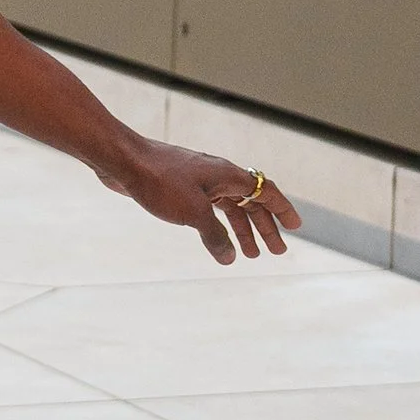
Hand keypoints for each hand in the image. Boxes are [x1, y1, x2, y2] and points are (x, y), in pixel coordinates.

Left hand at [98, 135, 298, 264]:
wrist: (124, 161)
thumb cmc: (160, 181)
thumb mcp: (193, 213)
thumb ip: (215, 236)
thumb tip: (229, 258)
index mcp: (228, 176)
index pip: (265, 191)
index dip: (282, 209)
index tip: (295, 226)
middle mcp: (217, 176)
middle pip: (250, 202)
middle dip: (264, 227)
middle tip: (275, 252)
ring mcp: (199, 180)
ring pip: (228, 207)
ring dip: (241, 230)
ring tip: (249, 255)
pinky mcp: (180, 187)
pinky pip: (208, 208)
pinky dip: (216, 226)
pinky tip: (215, 241)